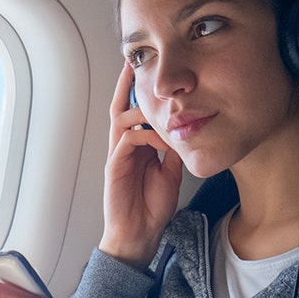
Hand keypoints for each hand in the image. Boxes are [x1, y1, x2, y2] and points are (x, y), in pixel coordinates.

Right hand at [100, 63, 183, 267]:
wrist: (139, 234)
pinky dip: (144, 134)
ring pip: (121, 119)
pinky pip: (128, 140)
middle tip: (134, 63)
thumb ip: (172, 150)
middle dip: (126, 85)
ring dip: (139, 108)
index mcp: (137, 147)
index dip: (138, 92)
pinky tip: (160, 138)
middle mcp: (125, 147)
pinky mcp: (115, 166)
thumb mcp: (171, 172)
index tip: (145, 70)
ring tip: (156, 102)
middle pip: (120, 108)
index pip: (135, 112)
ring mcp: (118, 155)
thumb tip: (183, 129)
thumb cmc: (152, 207)